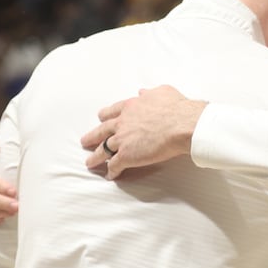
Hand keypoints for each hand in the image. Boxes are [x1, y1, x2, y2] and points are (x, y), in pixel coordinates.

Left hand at [81, 85, 206, 179]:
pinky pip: (115, 165)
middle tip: (85, 141)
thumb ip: (150, 93)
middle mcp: (123, 122)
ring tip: (90, 162)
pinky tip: (110, 175)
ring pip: (103, 149)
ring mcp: (123, 139)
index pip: (112, 111)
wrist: (182, 124)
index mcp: (131, 106)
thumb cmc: (176, 107)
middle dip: (92, 137)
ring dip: (96, 157)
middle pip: (102, 130)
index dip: (106, 116)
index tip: (102, 118)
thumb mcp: (162, 92)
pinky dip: (111, 171)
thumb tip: (143, 92)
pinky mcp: (127, 155)